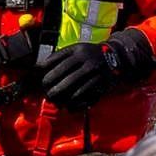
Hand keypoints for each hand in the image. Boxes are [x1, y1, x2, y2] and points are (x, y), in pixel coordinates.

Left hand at [37, 27, 155, 108]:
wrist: (116, 57)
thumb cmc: (90, 54)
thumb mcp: (77, 49)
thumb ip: (60, 56)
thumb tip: (39, 68)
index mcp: (77, 50)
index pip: (54, 61)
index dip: (44, 72)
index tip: (40, 80)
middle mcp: (85, 60)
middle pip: (62, 75)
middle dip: (51, 87)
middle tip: (47, 94)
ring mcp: (94, 72)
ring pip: (72, 88)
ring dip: (62, 98)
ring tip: (56, 102)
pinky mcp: (101, 83)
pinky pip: (84, 96)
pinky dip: (74, 103)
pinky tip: (69, 106)